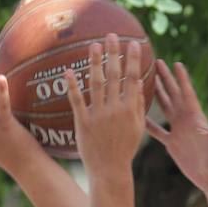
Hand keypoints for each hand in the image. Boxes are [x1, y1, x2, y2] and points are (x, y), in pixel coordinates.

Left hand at [65, 35, 146, 176]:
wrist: (110, 170)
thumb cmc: (124, 149)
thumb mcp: (137, 128)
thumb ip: (137, 106)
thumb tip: (139, 86)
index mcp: (130, 109)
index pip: (132, 79)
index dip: (132, 60)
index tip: (133, 44)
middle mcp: (115, 109)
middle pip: (114, 76)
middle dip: (114, 54)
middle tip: (111, 35)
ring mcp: (99, 115)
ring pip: (96, 83)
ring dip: (95, 63)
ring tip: (94, 46)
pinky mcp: (83, 122)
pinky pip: (77, 100)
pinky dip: (73, 85)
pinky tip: (69, 71)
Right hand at [146, 60, 207, 193]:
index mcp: (195, 116)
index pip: (186, 92)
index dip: (181, 78)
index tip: (175, 62)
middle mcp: (186, 120)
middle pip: (173, 94)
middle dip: (165, 79)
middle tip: (156, 63)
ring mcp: (179, 131)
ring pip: (165, 108)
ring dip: (157, 95)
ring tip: (146, 82)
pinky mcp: (172, 144)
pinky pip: (158, 131)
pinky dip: (149, 123)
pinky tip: (140, 116)